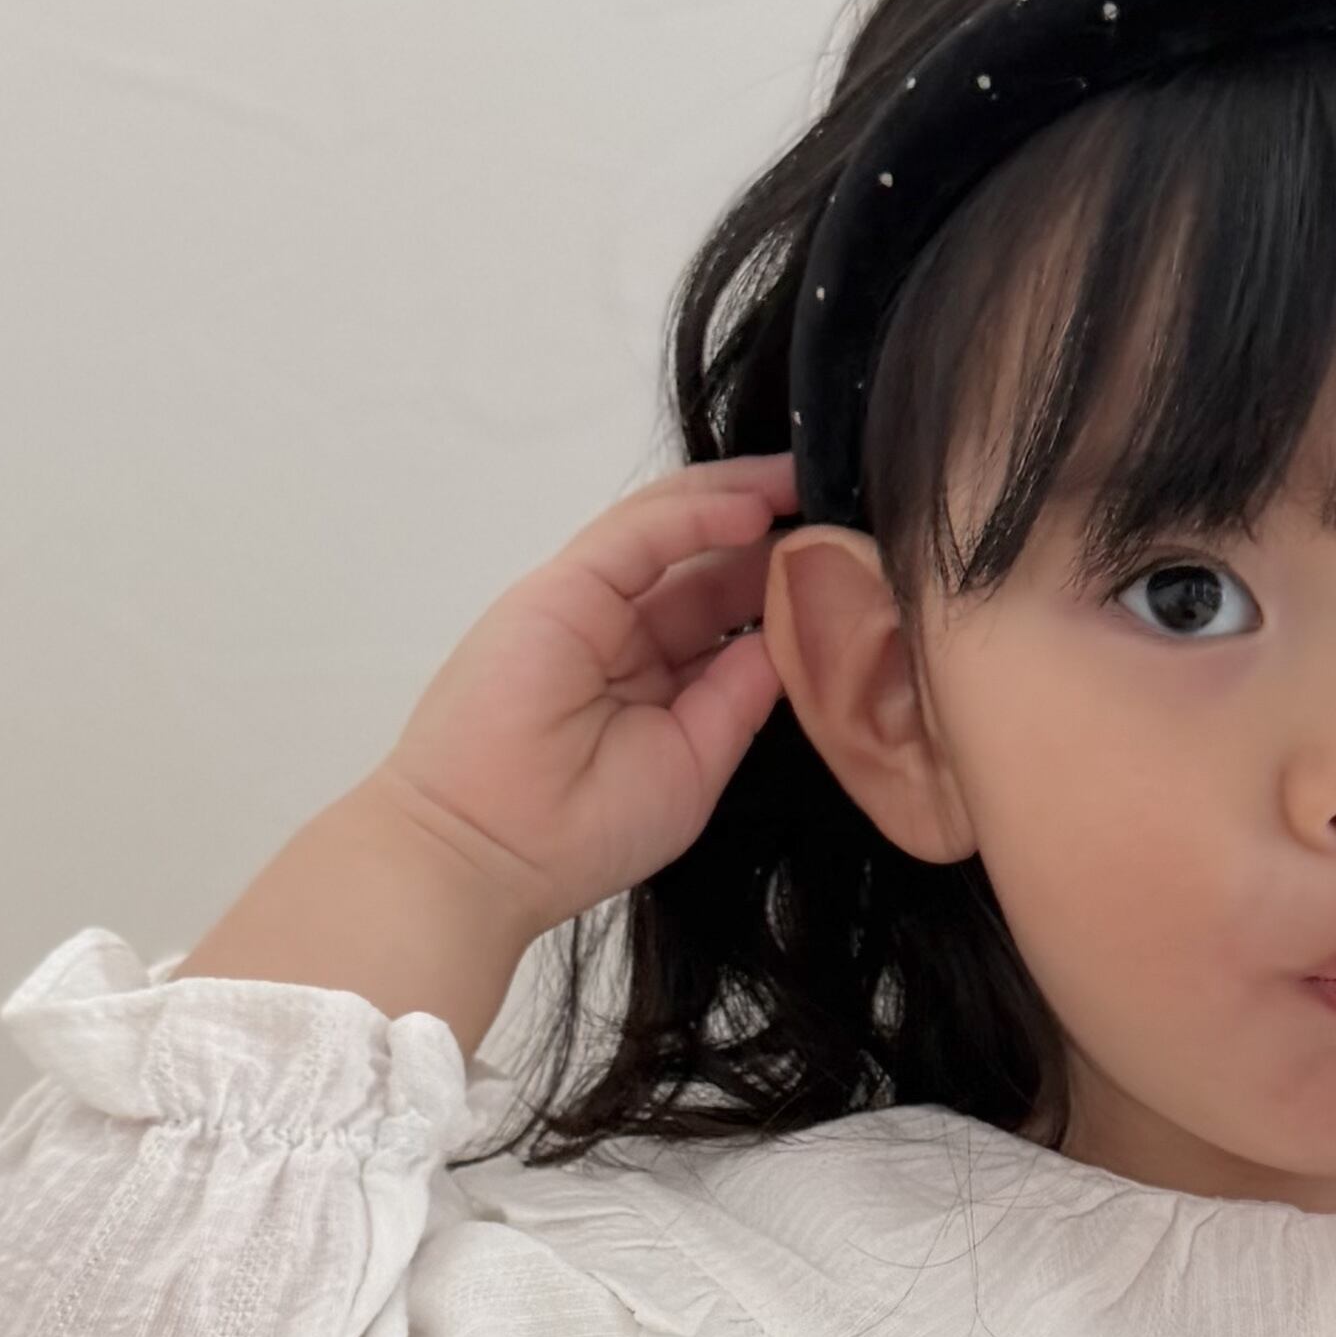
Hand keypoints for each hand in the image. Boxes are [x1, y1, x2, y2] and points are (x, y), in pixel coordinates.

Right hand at [181, 460, 795, 1045]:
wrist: (486, 855)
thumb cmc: (581, 834)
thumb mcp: (694, 762)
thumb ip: (737, 697)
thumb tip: (789, 639)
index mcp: (647, 681)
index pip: (722, 615)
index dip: (782, 586)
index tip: (849, 567)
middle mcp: (618, 635)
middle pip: (707, 566)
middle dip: (774, 536)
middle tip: (848, 509)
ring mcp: (587, 607)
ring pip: (674, 531)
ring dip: (744, 501)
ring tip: (813, 481)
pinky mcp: (562, 588)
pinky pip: (641, 533)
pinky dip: (699, 512)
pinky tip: (758, 505)